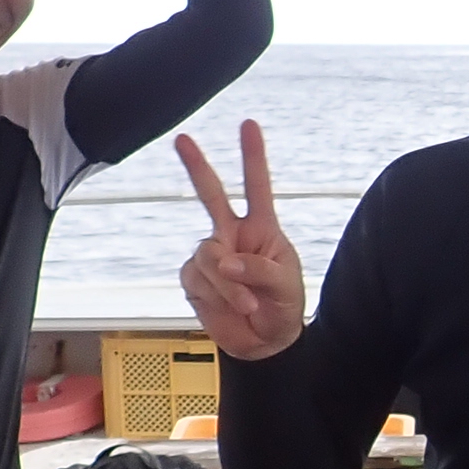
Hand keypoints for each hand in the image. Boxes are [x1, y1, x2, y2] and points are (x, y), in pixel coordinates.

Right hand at [178, 119, 307, 359]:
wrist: (266, 343)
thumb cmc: (282, 306)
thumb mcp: (285, 284)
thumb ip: (259, 269)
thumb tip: (226, 261)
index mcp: (262, 228)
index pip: (257, 186)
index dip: (253, 156)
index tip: (248, 125)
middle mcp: (233, 235)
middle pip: (210, 194)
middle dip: (196, 166)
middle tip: (182, 139)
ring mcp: (212, 257)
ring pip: (208, 255)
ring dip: (228, 283)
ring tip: (248, 304)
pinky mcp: (195, 280)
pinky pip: (199, 279)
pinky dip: (218, 295)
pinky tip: (233, 307)